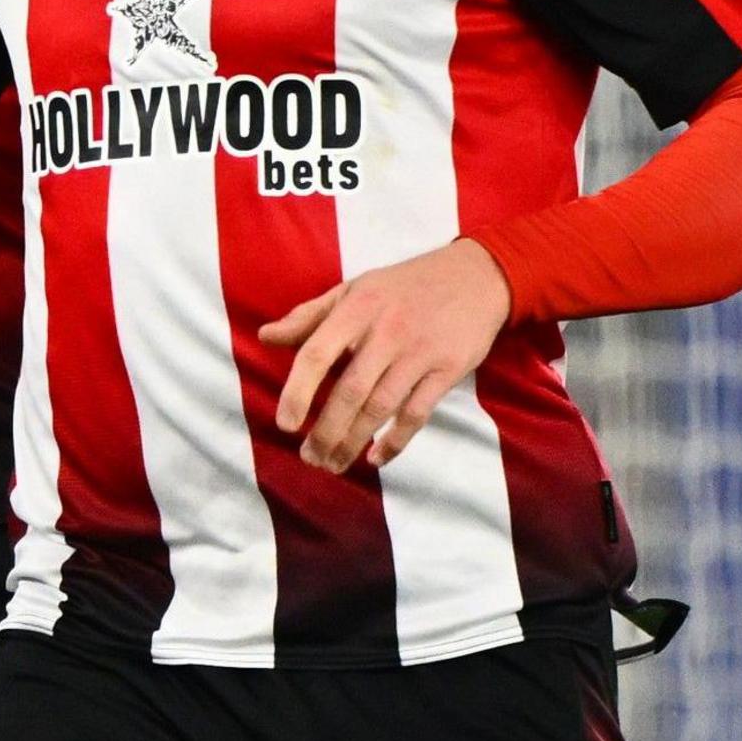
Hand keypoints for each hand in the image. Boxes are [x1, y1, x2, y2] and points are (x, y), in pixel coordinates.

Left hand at [255, 238, 512, 473]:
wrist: (476, 276)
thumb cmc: (405, 285)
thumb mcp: (355, 289)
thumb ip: (309, 315)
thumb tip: (265, 336)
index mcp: (357, 308)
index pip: (317, 353)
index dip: (297, 392)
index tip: (285, 425)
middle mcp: (387, 331)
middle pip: (349, 391)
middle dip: (326, 431)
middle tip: (309, 458)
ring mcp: (420, 352)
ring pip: (380, 408)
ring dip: (354, 442)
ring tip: (333, 464)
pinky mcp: (448, 370)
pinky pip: (416, 414)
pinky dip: (395, 441)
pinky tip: (376, 458)